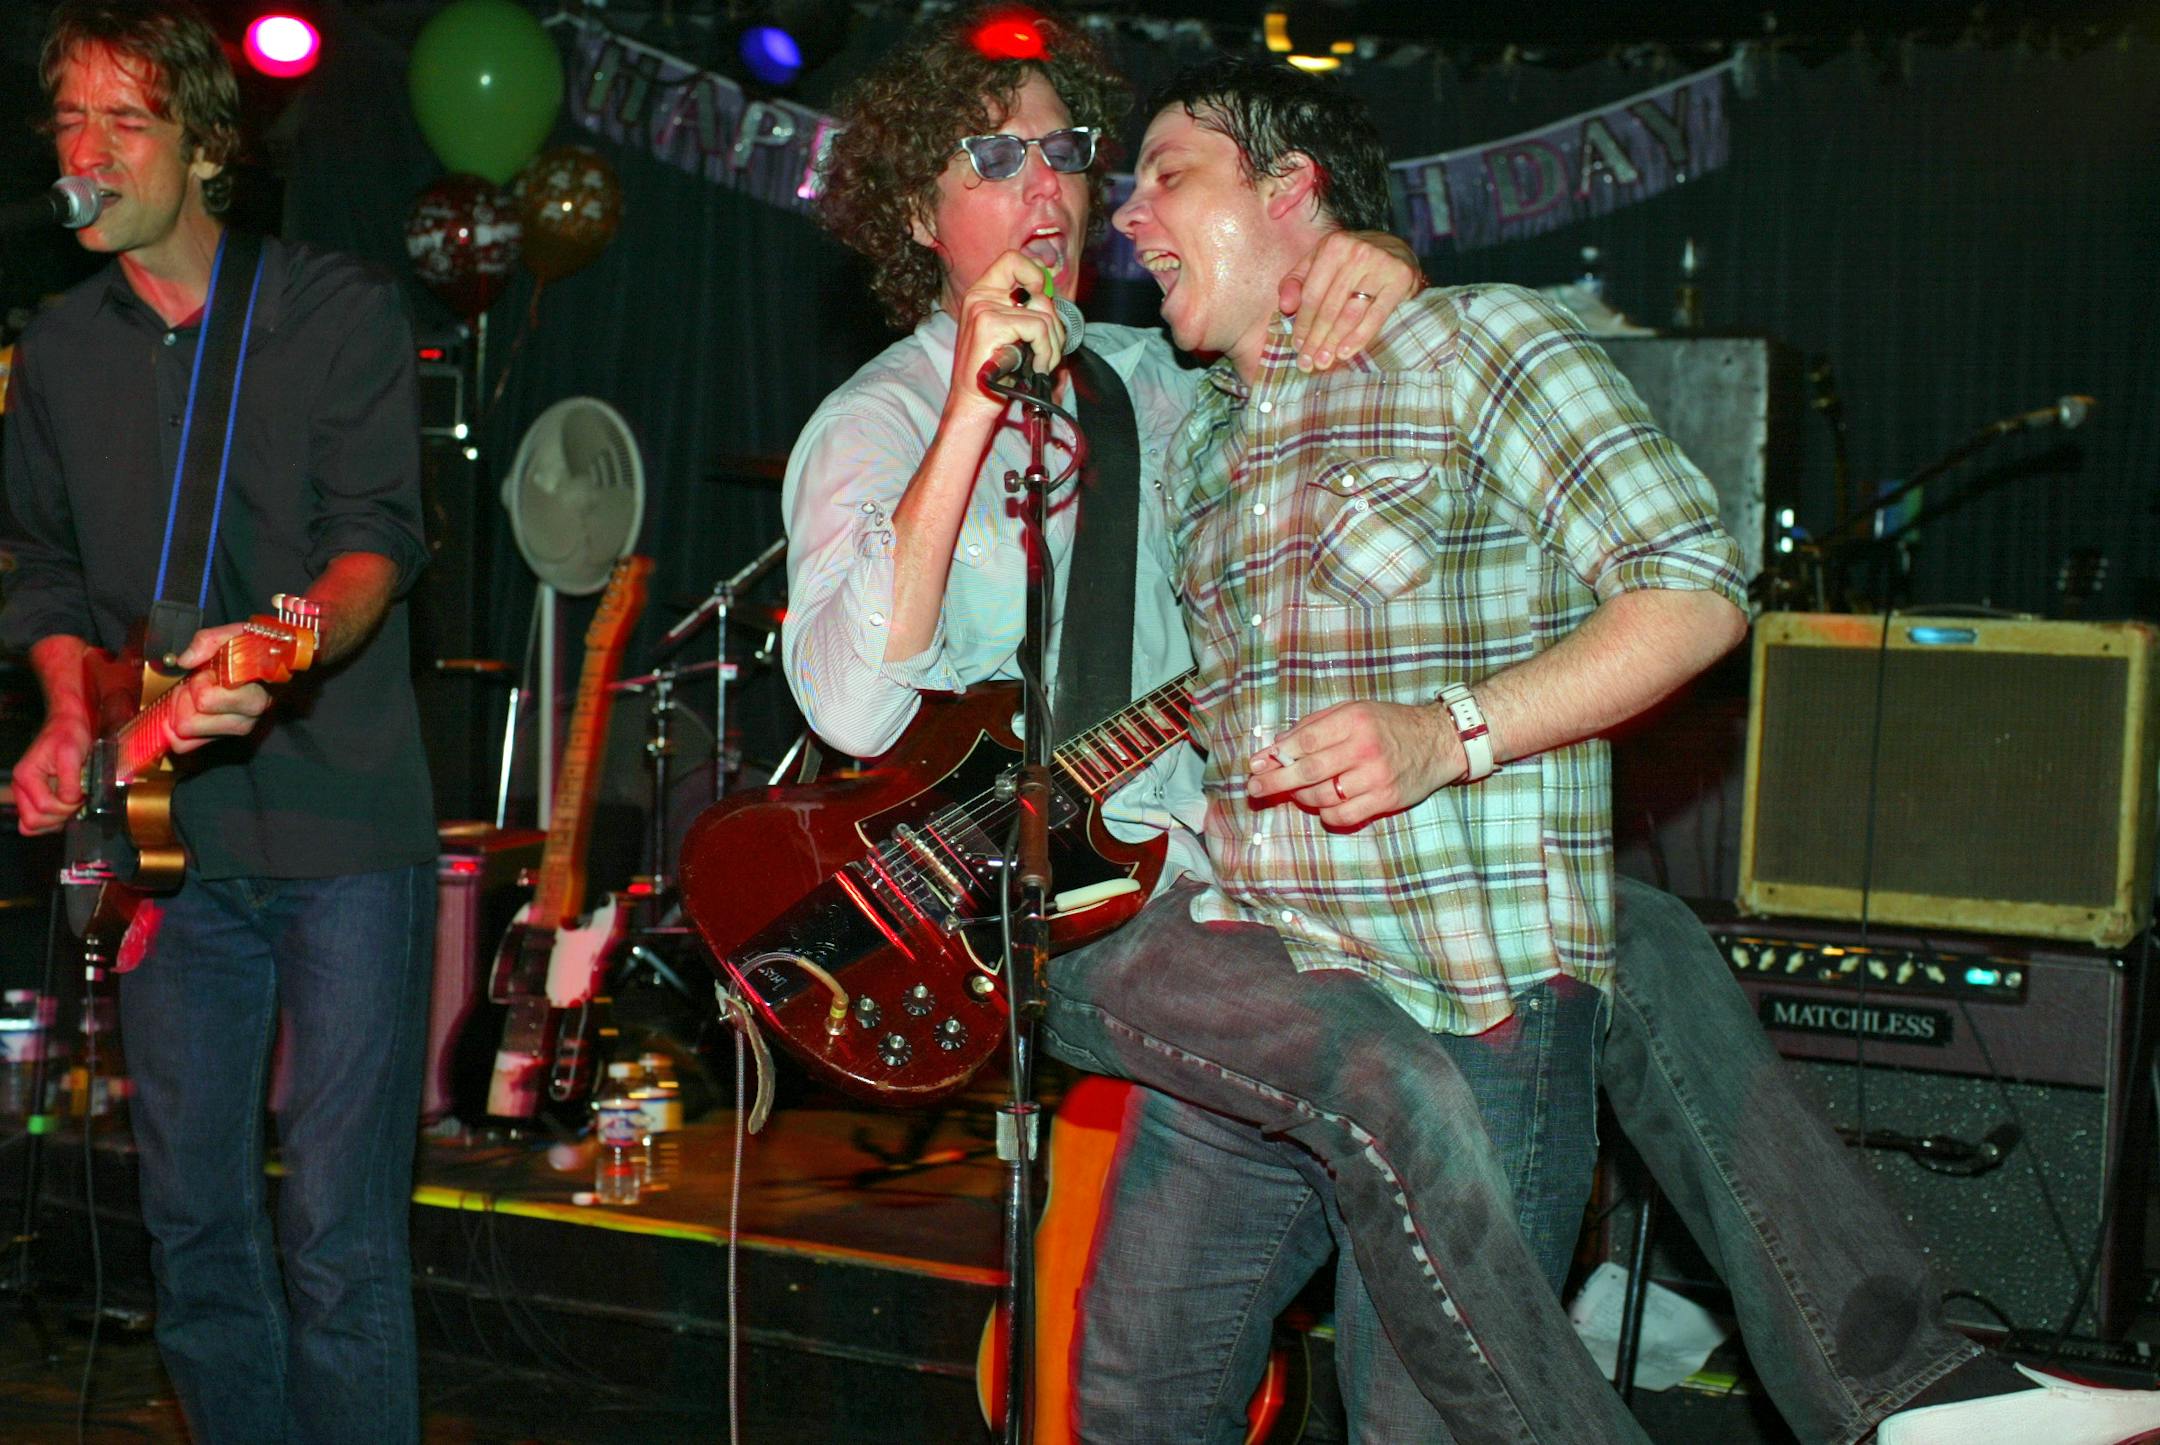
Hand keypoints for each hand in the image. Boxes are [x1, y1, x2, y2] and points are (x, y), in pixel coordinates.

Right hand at [11, 712, 92, 834]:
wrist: (68, 726)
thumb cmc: (69, 735)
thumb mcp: (72, 755)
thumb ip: (70, 781)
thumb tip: (69, 801)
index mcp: (26, 776)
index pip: (43, 807)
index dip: (66, 807)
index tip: (81, 796)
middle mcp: (21, 787)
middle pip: (33, 821)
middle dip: (60, 816)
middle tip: (77, 802)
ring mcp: (26, 794)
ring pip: (32, 825)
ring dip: (56, 820)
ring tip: (72, 805)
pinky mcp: (34, 797)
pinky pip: (36, 821)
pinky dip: (52, 821)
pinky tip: (66, 808)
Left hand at [165, 623, 271, 754]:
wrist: (268, 663)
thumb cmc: (251, 650)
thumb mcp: (233, 635)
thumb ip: (208, 641)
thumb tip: (186, 660)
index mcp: (253, 695)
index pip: (206, 701)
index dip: (199, 683)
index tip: (210, 671)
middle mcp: (246, 718)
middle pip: (190, 723)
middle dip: (185, 700)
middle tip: (197, 683)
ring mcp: (234, 730)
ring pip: (185, 735)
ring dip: (183, 711)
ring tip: (196, 694)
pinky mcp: (222, 738)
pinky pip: (184, 744)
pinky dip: (180, 727)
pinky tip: (192, 708)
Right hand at [947, 251, 1067, 416]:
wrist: (973, 402)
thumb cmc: (995, 372)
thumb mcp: (1011, 334)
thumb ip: (1025, 311)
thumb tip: (1051, 294)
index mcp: (982, 293)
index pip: (1013, 260)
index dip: (1036, 274)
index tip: (1043, 300)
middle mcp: (980, 296)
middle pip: (1038, 291)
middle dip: (1055, 324)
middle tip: (1048, 349)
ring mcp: (983, 309)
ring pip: (1043, 314)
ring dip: (1052, 344)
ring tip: (1042, 363)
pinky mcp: (990, 325)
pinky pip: (1037, 329)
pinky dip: (1045, 351)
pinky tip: (1036, 367)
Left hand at [1245, 699, 1458, 828]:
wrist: (1437, 741)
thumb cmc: (1388, 724)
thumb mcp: (1353, 711)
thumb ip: (1314, 726)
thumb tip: (1276, 747)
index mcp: (1354, 720)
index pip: (1304, 741)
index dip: (1276, 755)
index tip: (1255, 764)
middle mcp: (1364, 748)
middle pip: (1308, 771)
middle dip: (1275, 781)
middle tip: (1254, 789)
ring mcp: (1376, 776)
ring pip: (1322, 797)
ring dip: (1301, 797)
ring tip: (1297, 792)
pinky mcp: (1386, 799)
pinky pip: (1343, 816)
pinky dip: (1326, 814)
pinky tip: (1324, 806)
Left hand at [1279, 230, 1424, 372]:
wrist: (1395, 250)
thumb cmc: (1350, 261)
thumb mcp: (1318, 262)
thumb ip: (1296, 282)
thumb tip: (1285, 306)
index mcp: (1333, 246)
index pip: (1312, 294)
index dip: (1302, 324)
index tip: (1297, 347)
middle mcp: (1357, 253)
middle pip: (1329, 307)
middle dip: (1316, 339)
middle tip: (1308, 363)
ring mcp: (1381, 265)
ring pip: (1350, 314)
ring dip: (1334, 342)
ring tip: (1324, 361)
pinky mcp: (1400, 279)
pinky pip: (1375, 317)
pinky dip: (1359, 338)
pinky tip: (1345, 352)